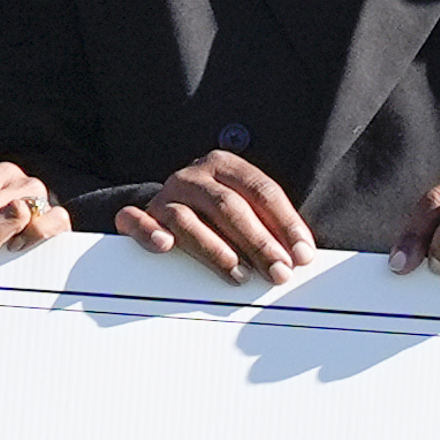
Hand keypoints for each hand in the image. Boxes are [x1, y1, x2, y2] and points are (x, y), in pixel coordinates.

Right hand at [111, 149, 316, 282]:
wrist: (170, 204)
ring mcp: (165, 195)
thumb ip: (270, 225)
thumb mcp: (246, 208)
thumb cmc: (216, 212)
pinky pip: (137, 221)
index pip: (261, 191)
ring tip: (240, 275)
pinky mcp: (142, 215)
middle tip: (278, 271)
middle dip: (259, 242)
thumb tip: (301, 256)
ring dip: (216, 250)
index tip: (302, 254)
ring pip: (188, 220)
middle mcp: (193, 176)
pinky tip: (164, 246)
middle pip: (229, 207)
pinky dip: (149, 233)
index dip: (286, 223)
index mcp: (225, 165)